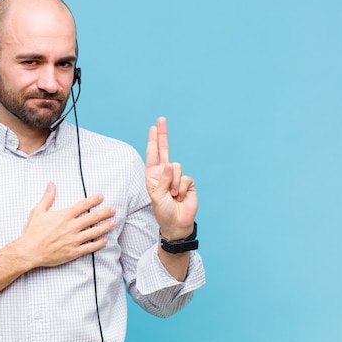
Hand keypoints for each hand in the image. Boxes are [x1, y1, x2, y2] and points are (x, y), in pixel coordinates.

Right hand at [14, 182, 115, 268]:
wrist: (29, 251)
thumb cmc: (32, 232)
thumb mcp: (38, 211)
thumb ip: (47, 197)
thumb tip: (51, 184)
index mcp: (64, 216)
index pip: (83, 205)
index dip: (94, 200)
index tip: (101, 197)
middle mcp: (71, 227)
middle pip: (93, 218)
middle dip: (104, 213)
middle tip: (113, 210)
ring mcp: (74, 240)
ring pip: (94, 232)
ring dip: (105, 227)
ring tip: (113, 223)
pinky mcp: (74, 252)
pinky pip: (90, 247)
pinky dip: (98, 243)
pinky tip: (104, 240)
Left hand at [145, 117, 197, 239]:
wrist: (177, 222)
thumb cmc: (163, 210)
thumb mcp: (156, 196)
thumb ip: (162, 180)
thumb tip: (170, 164)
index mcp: (153, 174)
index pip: (153, 154)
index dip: (153, 140)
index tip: (153, 127)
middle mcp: (165, 172)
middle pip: (165, 149)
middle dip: (163, 134)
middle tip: (161, 119)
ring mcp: (177, 176)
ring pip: (176, 167)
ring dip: (173, 183)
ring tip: (172, 195)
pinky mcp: (188, 181)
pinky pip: (185, 178)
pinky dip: (181, 189)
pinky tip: (180, 196)